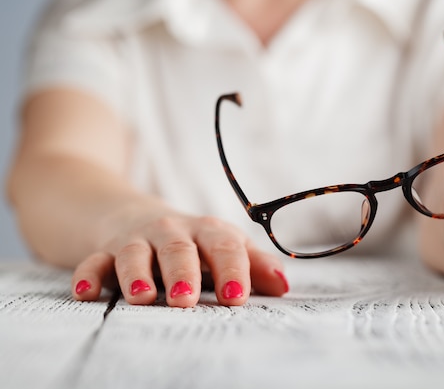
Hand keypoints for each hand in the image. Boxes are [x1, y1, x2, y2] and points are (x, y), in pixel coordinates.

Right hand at [71, 210, 288, 306]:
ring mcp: (136, 241)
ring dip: (137, 275)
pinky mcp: (105, 251)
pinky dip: (88, 276)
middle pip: (178, 249)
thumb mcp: (222, 246)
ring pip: (134, 254)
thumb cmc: (191, 240)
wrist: (134, 215)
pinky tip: (86, 294)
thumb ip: (253, 264)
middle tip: (186, 299)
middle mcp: (171, 232)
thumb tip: (285, 286)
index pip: (224, 247)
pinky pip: (94, 262)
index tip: (238, 297)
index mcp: (207, 232)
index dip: (232, 270)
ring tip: (143, 298)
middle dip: (183, 272)